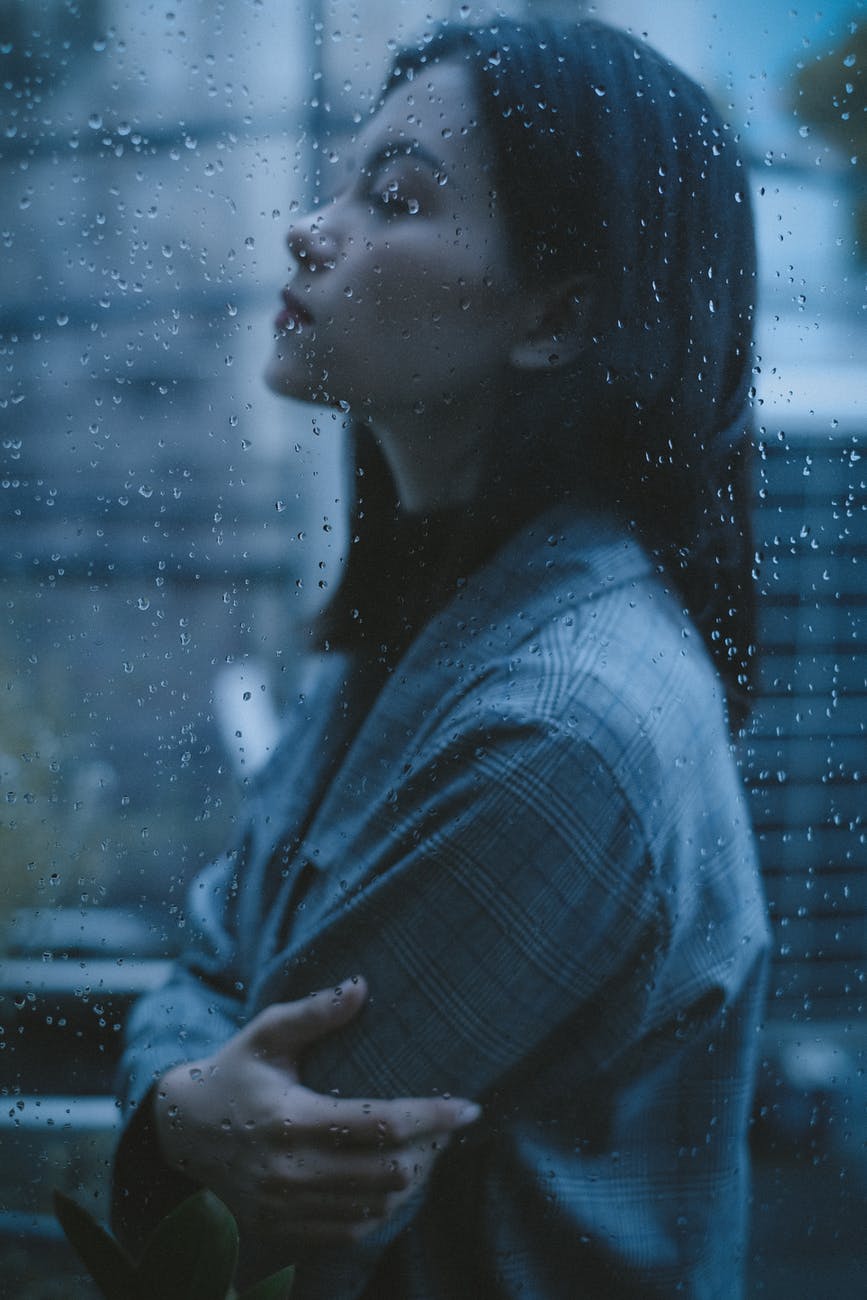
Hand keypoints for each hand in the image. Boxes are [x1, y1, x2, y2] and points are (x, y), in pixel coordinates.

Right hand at [152, 976, 479, 1245]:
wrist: (181, 1134)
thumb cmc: (233, 1073)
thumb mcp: (266, 1034)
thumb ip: (314, 1013)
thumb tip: (361, 986)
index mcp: (291, 1119)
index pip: (379, 1124)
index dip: (432, 1117)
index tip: (470, 1107)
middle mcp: (290, 1172)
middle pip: (387, 1173)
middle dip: (431, 1150)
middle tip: (449, 1125)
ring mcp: (286, 1208)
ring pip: (376, 1206)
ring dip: (413, 1180)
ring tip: (430, 1148)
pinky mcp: (284, 1230)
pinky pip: (352, 1229)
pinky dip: (383, 1207)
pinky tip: (395, 1179)